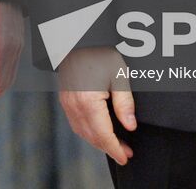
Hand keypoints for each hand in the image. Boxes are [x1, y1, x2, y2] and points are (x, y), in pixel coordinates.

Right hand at [58, 46, 135, 165]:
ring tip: (114, 144)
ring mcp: (67, 103)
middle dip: (109, 147)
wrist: (77, 37)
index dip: (115, 149)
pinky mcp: (65, 98)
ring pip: (82, 132)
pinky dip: (88, 132)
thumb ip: (124, 103)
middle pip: (92, 137)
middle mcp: (74, 106)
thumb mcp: (118, 74)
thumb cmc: (98, 51)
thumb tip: (130, 126)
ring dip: (98, 142)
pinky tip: (98, 130)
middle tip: (125, 152)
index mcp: (88, 102)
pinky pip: (75, 123)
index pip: (103, 135)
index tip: (125, 157)